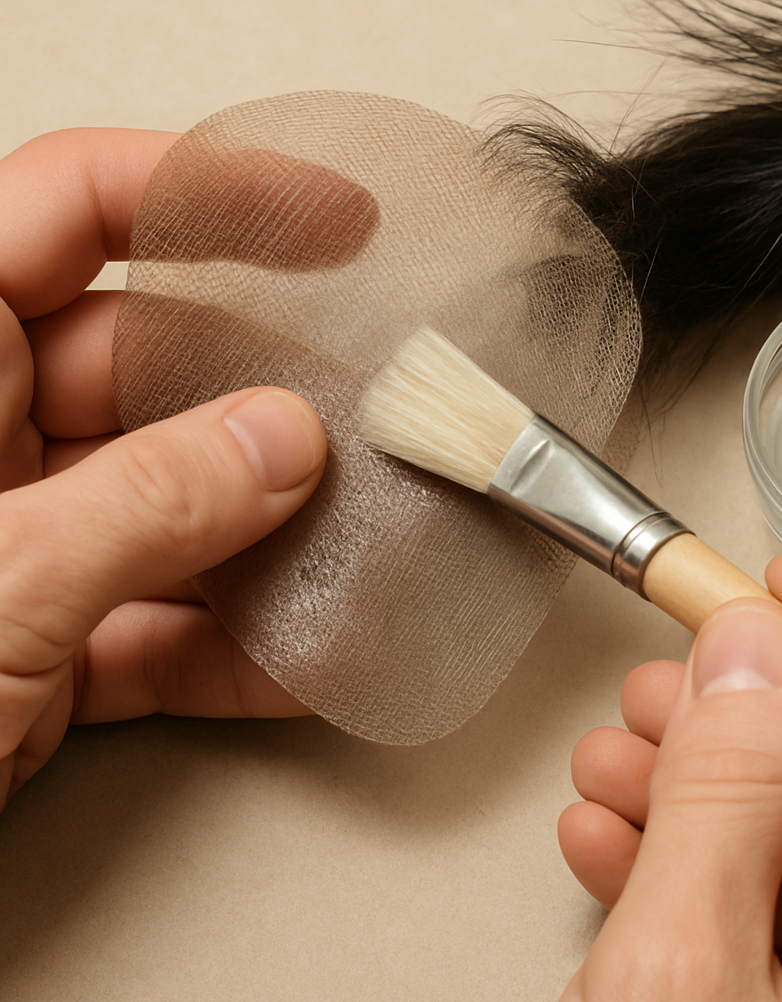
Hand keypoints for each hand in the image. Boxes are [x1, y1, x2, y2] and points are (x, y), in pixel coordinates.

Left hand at [0, 128, 365, 805]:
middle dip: (270, 399)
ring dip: (274, 537)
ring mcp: (19, 548)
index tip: (330, 222)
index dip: (205, 194)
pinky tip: (312, 655)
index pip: (69, 213)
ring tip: (367, 542)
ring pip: (174, 507)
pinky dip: (238, 646)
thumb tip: (281, 442)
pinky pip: (163, 625)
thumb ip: (143, 505)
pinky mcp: (45, 646)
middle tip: (373, 419)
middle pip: (151, 373)